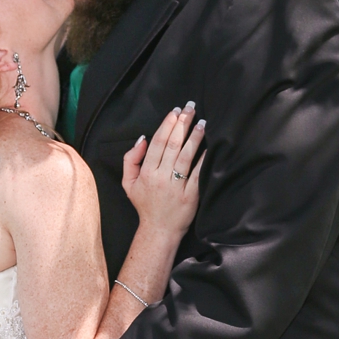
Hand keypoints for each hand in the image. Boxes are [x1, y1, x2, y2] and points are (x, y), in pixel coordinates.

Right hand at [121, 106, 205, 260]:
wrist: (159, 231)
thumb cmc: (145, 205)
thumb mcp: (128, 183)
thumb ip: (130, 159)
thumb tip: (142, 139)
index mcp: (146, 172)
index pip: (157, 143)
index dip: (167, 124)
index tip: (175, 111)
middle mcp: (160, 177)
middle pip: (172, 145)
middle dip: (182, 123)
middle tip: (190, 107)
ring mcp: (176, 186)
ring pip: (186, 156)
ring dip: (194, 136)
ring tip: (201, 121)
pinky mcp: (191, 195)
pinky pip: (198, 173)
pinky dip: (204, 158)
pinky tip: (210, 146)